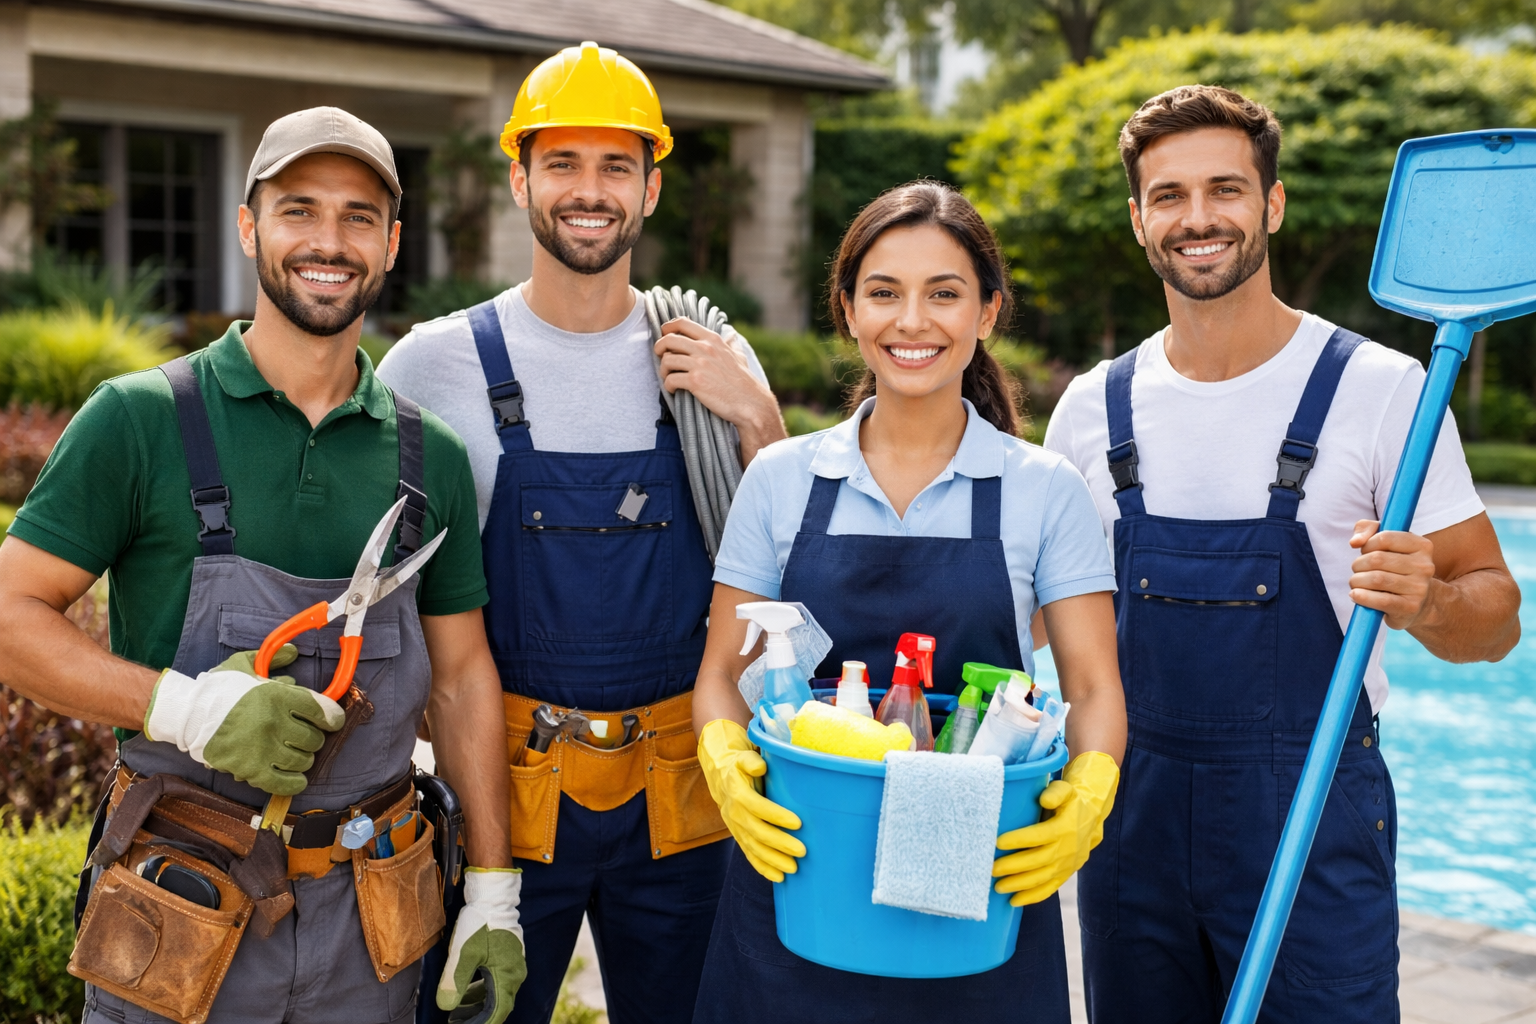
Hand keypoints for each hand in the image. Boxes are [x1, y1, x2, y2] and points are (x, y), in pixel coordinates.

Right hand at [144, 646, 343, 795]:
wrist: (186, 714)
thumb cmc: (218, 689)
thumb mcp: (245, 664)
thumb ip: (273, 658)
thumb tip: (295, 652)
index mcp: (277, 696)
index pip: (321, 711)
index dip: (333, 718)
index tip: (333, 722)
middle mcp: (274, 722)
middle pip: (314, 738)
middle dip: (313, 738)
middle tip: (305, 737)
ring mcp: (263, 748)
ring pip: (302, 760)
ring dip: (303, 758)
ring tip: (296, 754)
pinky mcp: (250, 770)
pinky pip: (284, 782)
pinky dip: (295, 782)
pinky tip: (297, 777)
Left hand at [437, 867, 526, 1023]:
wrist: (493, 897)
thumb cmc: (479, 924)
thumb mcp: (463, 954)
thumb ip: (454, 982)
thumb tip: (445, 1007)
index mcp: (507, 976)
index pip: (497, 1012)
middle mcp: (515, 973)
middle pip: (499, 1005)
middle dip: (478, 1017)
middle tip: (456, 1022)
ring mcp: (514, 964)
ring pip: (497, 993)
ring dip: (478, 1005)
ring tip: (457, 1011)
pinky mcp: (508, 956)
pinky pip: (497, 981)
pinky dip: (482, 991)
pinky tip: (467, 990)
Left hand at [654, 320, 783, 458]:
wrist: (750, 402)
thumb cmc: (743, 381)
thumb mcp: (739, 356)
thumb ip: (731, 344)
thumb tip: (732, 335)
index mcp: (713, 339)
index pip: (683, 323)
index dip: (668, 327)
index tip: (664, 335)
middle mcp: (705, 348)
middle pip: (669, 340)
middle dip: (659, 348)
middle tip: (660, 357)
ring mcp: (699, 365)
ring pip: (667, 360)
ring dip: (664, 370)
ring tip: (669, 376)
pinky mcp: (695, 382)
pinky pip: (670, 380)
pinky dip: (668, 385)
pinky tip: (674, 389)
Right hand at [697, 718, 804, 881]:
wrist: (719, 773)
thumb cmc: (741, 764)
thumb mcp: (744, 756)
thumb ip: (751, 761)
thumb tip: (761, 766)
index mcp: (737, 792)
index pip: (757, 806)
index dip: (776, 815)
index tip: (797, 822)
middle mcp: (734, 812)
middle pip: (757, 831)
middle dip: (779, 843)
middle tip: (802, 851)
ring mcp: (735, 827)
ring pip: (753, 847)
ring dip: (773, 860)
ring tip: (793, 868)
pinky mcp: (738, 836)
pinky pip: (749, 854)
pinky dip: (763, 867)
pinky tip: (778, 877)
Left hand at [993, 751, 1118, 906]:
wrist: (1092, 817)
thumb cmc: (1071, 801)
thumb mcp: (1066, 790)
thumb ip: (1055, 793)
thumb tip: (1044, 799)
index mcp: (1064, 828)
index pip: (1039, 836)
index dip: (1019, 840)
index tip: (998, 842)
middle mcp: (1066, 849)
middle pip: (1037, 861)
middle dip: (1013, 866)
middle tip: (991, 868)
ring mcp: (1067, 864)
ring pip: (1042, 878)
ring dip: (1019, 885)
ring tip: (998, 887)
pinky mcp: (1066, 874)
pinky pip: (1049, 888)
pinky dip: (1032, 897)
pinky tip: (1015, 901)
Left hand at [1348, 519, 1436, 628]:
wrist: (1416, 601)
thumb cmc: (1394, 567)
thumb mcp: (1384, 542)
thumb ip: (1367, 529)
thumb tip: (1355, 542)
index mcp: (1422, 545)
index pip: (1384, 538)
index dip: (1367, 545)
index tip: (1365, 552)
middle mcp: (1425, 566)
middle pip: (1377, 559)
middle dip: (1358, 564)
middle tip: (1358, 570)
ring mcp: (1420, 588)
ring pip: (1376, 579)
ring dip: (1356, 581)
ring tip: (1356, 583)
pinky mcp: (1411, 607)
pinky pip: (1381, 600)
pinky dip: (1361, 597)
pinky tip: (1355, 595)